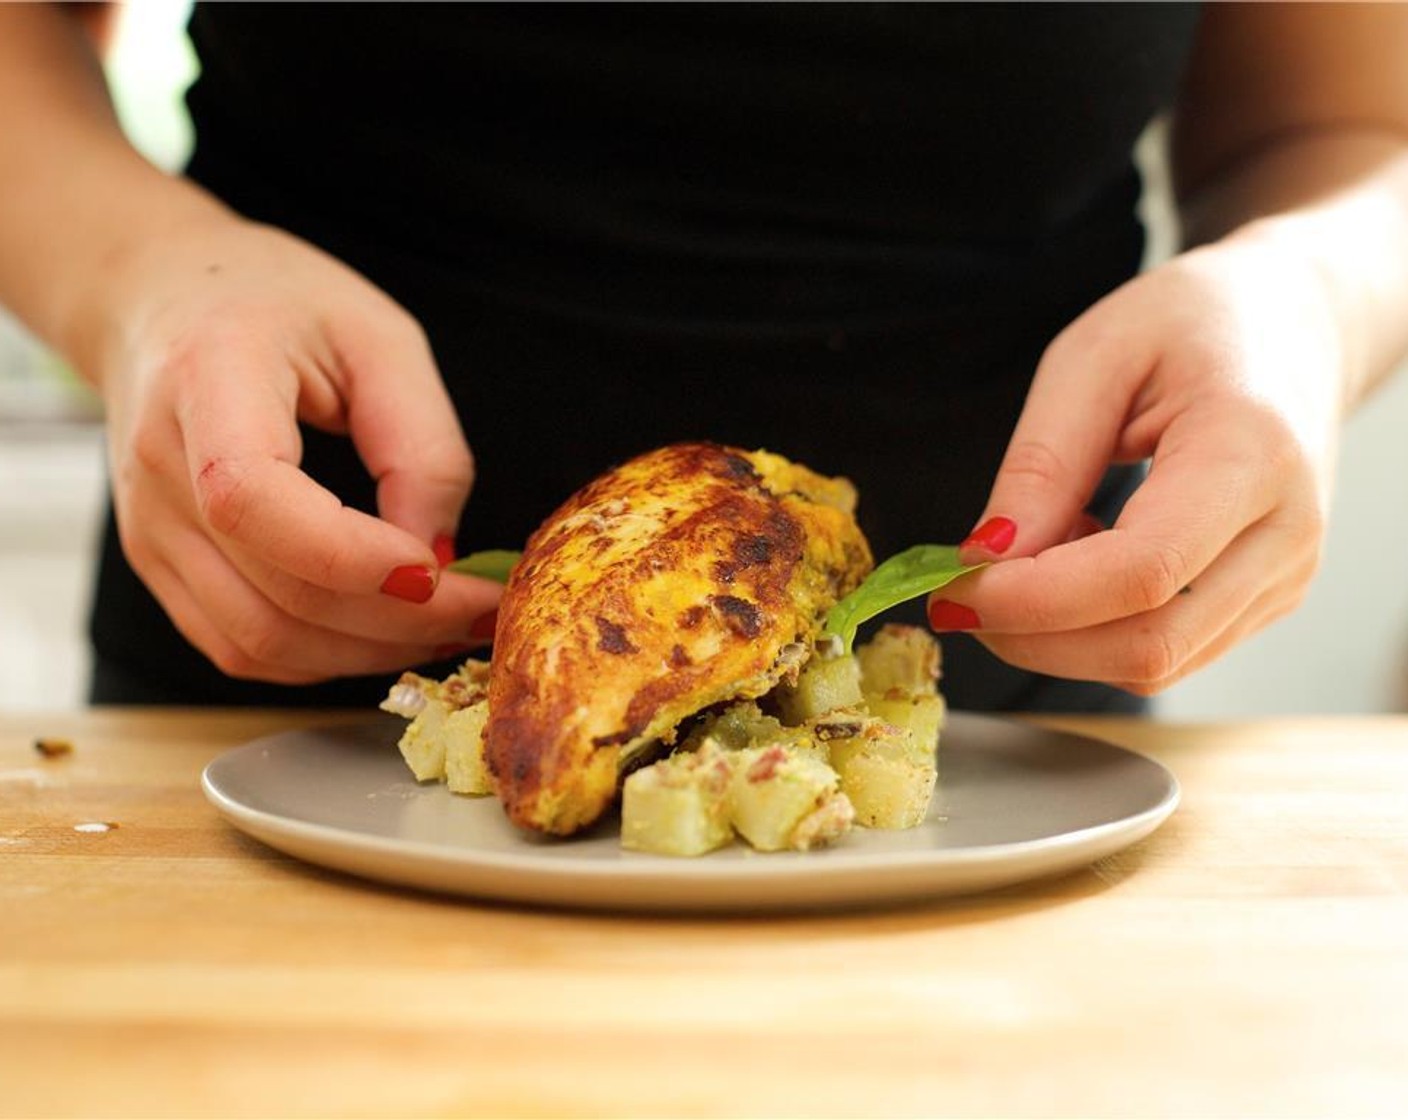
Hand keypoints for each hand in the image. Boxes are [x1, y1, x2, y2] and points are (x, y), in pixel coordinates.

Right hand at [88, 212, 500, 683]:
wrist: (164, 299)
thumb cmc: (279, 304)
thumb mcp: (381, 340)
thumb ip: (420, 445)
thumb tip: (439, 558)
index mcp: (208, 380)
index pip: (252, 500)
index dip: (352, 556)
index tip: (440, 569)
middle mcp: (160, 467)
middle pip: (272, 595)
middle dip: (396, 622)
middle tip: (480, 611)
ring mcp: (149, 528)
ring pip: (258, 641)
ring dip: (366, 652)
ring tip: (444, 626)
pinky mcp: (159, 567)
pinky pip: (240, 647)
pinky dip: (323, 657)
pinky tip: (385, 629)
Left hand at [927, 235, 1342, 694]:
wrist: (1296, 323)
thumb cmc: (1194, 324)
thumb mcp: (1093, 357)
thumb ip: (1041, 464)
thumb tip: (987, 558)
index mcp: (1250, 453)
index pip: (1141, 572)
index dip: (1036, 600)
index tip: (954, 587)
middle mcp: (1285, 532)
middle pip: (1148, 645)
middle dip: (1031, 638)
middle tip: (957, 596)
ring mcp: (1284, 576)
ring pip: (1154, 665)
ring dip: (1057, 639)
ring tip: (1022, 564)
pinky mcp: (1265, 600)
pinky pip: (1167, 651)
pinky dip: (1093, 630)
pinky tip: (1069, 568)